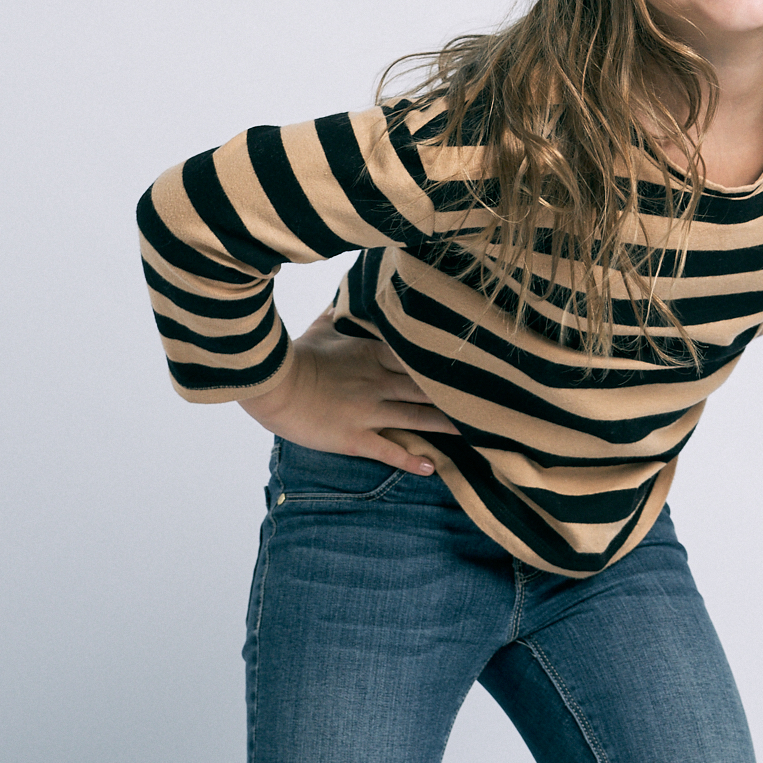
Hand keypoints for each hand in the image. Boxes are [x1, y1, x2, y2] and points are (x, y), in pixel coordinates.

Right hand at [238, 306, 459, 473]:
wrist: (273, 385)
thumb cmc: (297, 355)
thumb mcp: (322, 329)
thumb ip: (341, 313)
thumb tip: (347, 296)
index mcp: (373, 354)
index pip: (418, 355)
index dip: (446, 361)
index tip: (474, 361)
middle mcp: (379, 382)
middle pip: (427, 388)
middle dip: (457, 394)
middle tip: (489, 400)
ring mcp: (369, 412)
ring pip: (418, 418)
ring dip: (446, 425)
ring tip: (474, 433)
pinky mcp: (356, 437)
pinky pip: (390, 449)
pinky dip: (412, 459)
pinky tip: (433, 467)